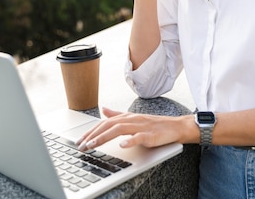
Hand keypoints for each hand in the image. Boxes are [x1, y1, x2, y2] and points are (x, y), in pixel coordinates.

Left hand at [76, 107, 193, 150]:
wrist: (175, 126)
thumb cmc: (154, 124)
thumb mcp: (133, 118)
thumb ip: (117, 114)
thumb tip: (103, 110)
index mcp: (126, 116)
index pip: (104, 122)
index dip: (91, 131)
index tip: (80, 141)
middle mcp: (131, 119)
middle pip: (109, 125)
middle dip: (93, 135)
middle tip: (82, 145)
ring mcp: (141, 126)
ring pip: (119, 129)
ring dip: (104, 137)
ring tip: (93, 145)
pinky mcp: (150, 135)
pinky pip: (139, 137)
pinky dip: (130, 140)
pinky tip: (122, 145)